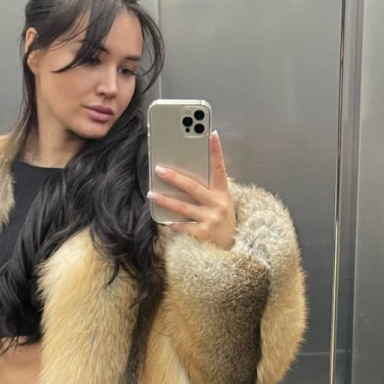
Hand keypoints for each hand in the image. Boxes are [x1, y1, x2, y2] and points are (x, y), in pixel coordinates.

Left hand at [147, 129, 236, 250]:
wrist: (233, 249)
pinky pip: (183, 226)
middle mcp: (218, 204)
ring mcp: (211, 220)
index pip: (219, 168)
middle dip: (174, 177)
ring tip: (151, 194)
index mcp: (223, 193)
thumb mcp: (221, 203)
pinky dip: (173, 224)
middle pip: (193, 187)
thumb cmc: (222, 222)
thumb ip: (208, 190)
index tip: (211, 134)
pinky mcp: (203, 234)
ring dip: (165, 200)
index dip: (216, 151)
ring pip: (183, 207)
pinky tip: (166, 221)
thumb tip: (182, 177)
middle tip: (159, 169)